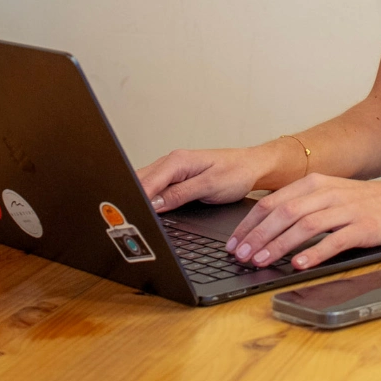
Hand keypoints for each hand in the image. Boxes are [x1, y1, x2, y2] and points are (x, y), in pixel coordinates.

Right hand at [137, 147, 271, 211]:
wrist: (252, 166)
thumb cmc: (236, 173)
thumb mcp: (209, 186)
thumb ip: (180, 194)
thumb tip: (154, 203)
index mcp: (178, 161)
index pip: (146, 182)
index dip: (136, 200)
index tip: (131, 215)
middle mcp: (172, 162)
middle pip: (140, 181)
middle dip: (132, 198)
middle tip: (128, 219)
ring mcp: (173, 169)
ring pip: (146, 183)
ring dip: (139, 197)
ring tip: (135, 215)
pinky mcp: (176, 177)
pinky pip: (156, 186)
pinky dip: (149, 197)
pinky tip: (147, 209)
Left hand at [224, 173, 380, 270]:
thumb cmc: (364, 203)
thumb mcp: (330, 196)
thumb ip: (301, 206)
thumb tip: (264, 229)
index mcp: (315, 184)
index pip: (273, 202)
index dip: (249, 224)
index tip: (233, 243)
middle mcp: (327, 193)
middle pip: (284, 212)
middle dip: (258, 235)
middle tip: (241, 255)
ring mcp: (346, 209)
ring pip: (304, 225)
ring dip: (279, 245)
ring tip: (262, 261)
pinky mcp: (364, 226)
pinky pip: (334, 240)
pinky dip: (314, 253)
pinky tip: (299, 264)